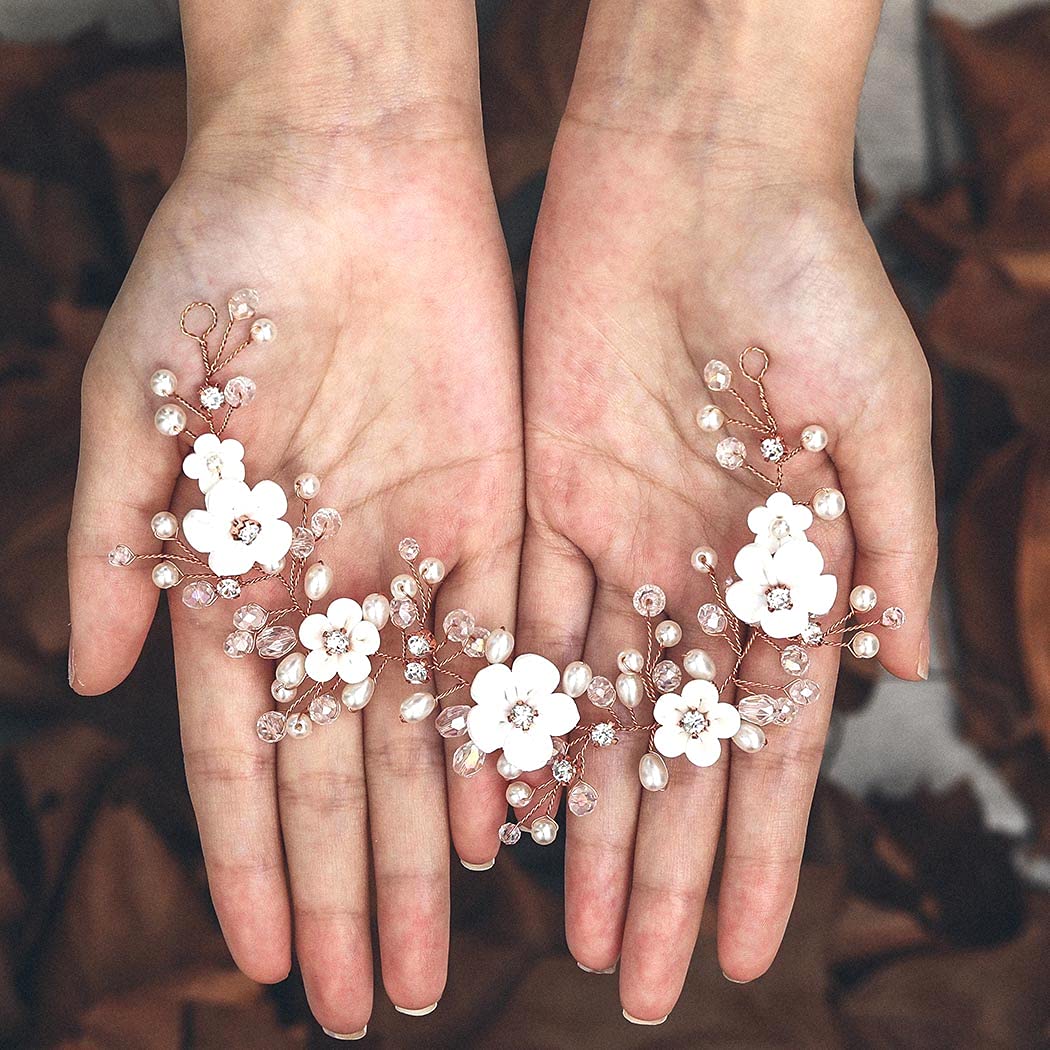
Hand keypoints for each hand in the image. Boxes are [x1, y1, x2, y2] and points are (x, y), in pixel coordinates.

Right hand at [68, 3, 522, 1032]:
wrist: (341, 179)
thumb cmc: (220, 271)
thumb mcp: (140, 403)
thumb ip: (112, 538)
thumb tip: (76, 674)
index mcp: (237, 578)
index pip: (243, 757)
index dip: (253, 858)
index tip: (264, 959)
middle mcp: (329, 591)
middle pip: (341, 775)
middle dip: (349, 890)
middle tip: (363, 1002)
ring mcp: (415, 562)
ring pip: (425, 736)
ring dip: (429, 846)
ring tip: (436, 951)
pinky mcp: (494, 519)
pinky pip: (502, 651)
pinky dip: (503, 736)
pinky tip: (508, 823)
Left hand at [519, 1, 934, 1020]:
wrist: (693, 188)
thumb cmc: (805, 283)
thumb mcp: (877, 414)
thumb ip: (884, 541)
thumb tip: (906, 665)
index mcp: (784, 574)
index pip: (764, 747)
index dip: (751, 850)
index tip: (738, 948)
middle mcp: (695, 582)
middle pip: (669, 758)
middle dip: (655, 869)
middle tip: (631, 981)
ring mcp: (614, 552)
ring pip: (589, 717)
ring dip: (580, 823)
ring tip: (565, 926)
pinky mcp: (538, 510)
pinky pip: (519, 634)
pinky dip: (508, 716)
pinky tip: (499, 801)